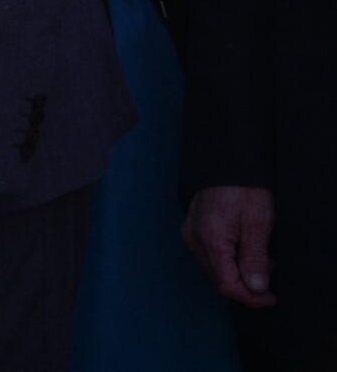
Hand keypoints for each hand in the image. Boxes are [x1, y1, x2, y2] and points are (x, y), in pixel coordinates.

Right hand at [184, 186, 275, 306]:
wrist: (226, 163)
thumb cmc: (244, 190)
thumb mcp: (258, 223)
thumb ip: (255, 258)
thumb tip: (255, 288)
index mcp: (210, 240)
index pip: (227, 284)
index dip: (250, 297)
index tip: (270, 297)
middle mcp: (194, 240)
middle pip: (219, 280)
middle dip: (246, 284)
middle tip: (269, 271)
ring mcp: (190, 235)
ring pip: (214, 270)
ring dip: (238, 273)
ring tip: (259, 257)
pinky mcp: (191, 230)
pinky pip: (209, 257)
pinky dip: (228, 262)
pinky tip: (243, 249)